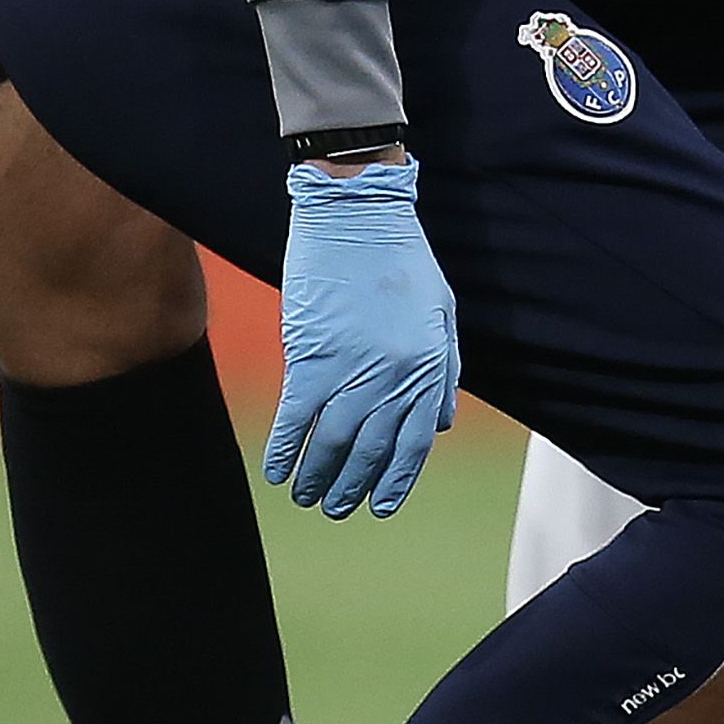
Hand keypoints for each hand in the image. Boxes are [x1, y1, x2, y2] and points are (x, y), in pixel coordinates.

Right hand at [266, 152, 455, 517]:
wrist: (358, 215)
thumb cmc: (402, 260)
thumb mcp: (443, 313)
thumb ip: (445, 372)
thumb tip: (441, 425)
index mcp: (429, 367)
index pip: (414, 442)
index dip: (396, 480)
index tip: (380, 504)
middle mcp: (395, 377)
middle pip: (372, 450)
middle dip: (354, 486)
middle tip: (337, 507)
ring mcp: (353, 370)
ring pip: (334, 443)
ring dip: (319, 476)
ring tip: (307, 498)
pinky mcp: (311, 357)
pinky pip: (298, 418)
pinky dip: (286, 448)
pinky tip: (278, 472)